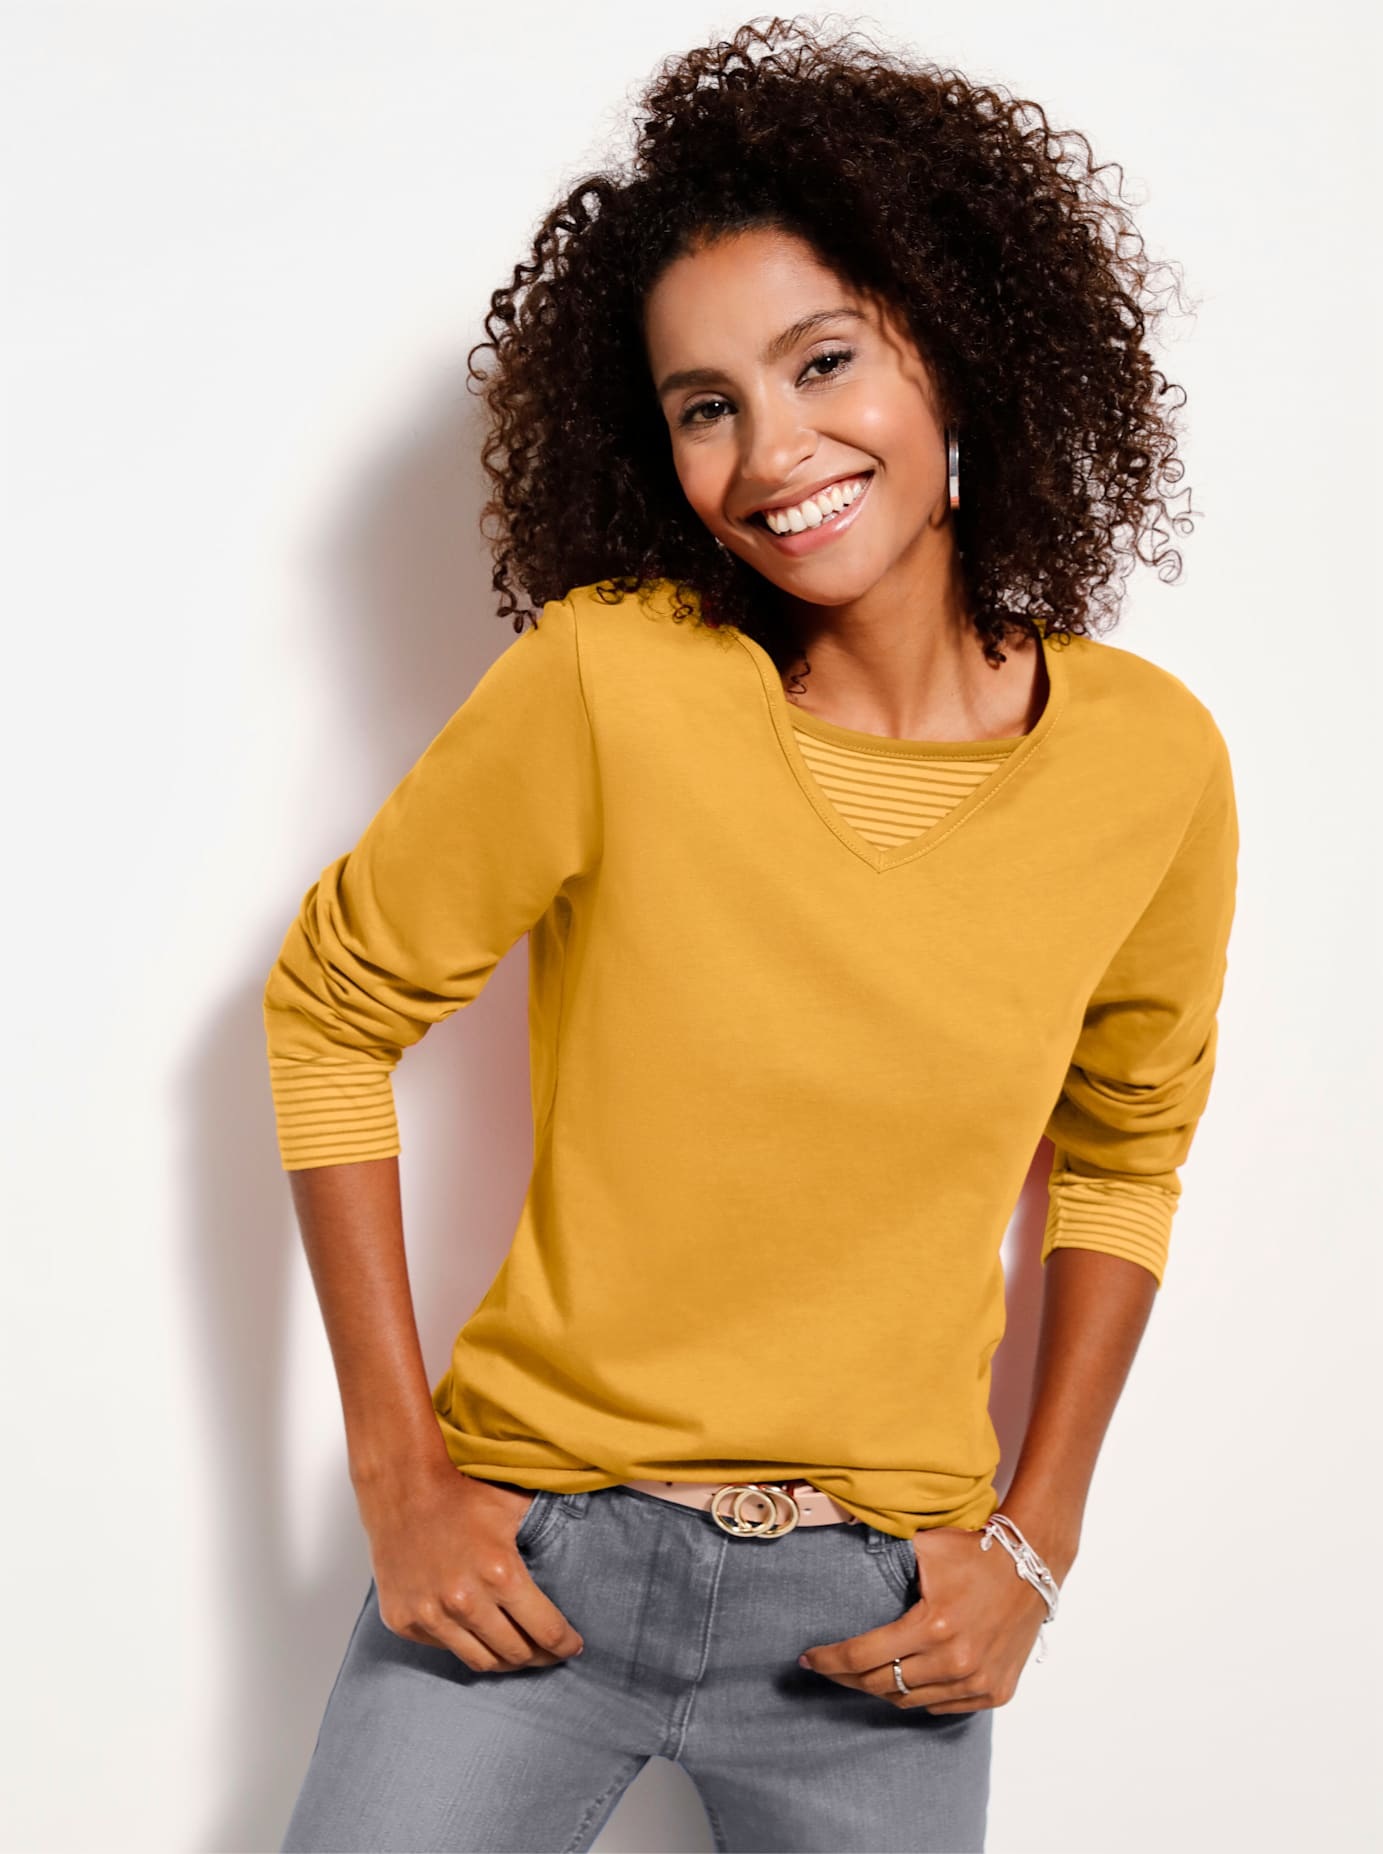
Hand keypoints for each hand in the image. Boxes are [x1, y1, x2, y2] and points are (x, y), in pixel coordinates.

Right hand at [354, 1463, 585, 1671]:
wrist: (402, 1487)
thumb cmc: (462, 1492)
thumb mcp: (514, 1504)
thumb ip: (549, 1525)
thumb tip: (591, 1534)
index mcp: (499, 1573)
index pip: (546, 1630)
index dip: (565, 1644)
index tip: (573, 1647)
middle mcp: (464, 1601)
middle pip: (516, 1653)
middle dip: (540, 1656)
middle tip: (550, 1652)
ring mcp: (430, 1615)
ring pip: (480, 1661)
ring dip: (505, 1660)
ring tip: (519, 1651)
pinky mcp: (404, 1620)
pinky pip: (445, 1648)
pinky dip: (465, 1644)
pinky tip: (477, 1632)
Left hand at [797, 1525, 1048, 1711]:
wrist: (1032, 1565)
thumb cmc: (975, 1550)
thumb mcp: (925, 1546)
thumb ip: (885, 1556)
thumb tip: (841, 1551)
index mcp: (933, 1626)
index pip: (863, 1657)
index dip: (830, 1661)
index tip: (808, 1659)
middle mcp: (955, 1662)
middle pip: (881, 1685)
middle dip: (846, 1678)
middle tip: (828, 1668)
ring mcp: (978, 1682)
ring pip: (911, 1701)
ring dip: (881, 1689)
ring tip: (862, 1674)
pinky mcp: (996, 1692)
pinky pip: (942, 1705)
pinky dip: (920, 1695)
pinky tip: (905, 1679)